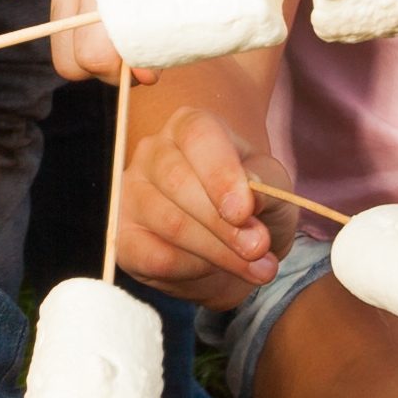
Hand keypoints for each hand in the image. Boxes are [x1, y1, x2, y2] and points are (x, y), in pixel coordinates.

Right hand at [44, 0, 253, 84]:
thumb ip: (196, 9)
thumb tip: (156, 69)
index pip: (90, 48)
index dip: (123, 69)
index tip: (156, 62)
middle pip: (66, 52)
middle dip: (106, 65)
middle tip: (150, 50)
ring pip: (62, 32)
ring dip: (98, 39)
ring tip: (144, 15)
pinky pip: (65, 5)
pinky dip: (92, 13)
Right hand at [107, 82, 278, 297]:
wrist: (235, 247)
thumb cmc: (251, 204)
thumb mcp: (273, 188)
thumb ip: (266, 188)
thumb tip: (251, 194)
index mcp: (191, 127)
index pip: (198, 138)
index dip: (221, 173)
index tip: (244, 211)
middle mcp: (154, 152)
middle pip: (179, 182)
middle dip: (225, 223)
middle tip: (259, 248)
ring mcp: (132, 193)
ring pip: (170, 223)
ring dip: (219, 252)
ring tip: (257, 267)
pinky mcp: (124, 236)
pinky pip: (156, 257)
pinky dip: (194, 270)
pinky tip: (215, 269)